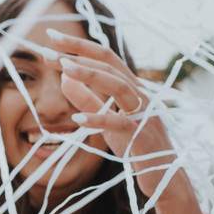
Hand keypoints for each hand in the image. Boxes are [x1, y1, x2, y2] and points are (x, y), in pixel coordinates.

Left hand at [49, 29, 180, 192]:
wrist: (165, 176)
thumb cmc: (138, 147)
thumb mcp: (107, 121)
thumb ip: (88, 99)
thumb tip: (64, 78)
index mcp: (132, 87)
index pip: (105, 58)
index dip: (79, 46)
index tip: (51, 38)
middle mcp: (140, 94)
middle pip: (110, 64)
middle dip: (79, 52)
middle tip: (49, 48)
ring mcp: (144, 113)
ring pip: (118, 86)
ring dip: (89, 75)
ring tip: (63, 69)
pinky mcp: (143, 136)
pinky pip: (119, 123)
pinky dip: (98, 119)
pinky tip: (76, 118)